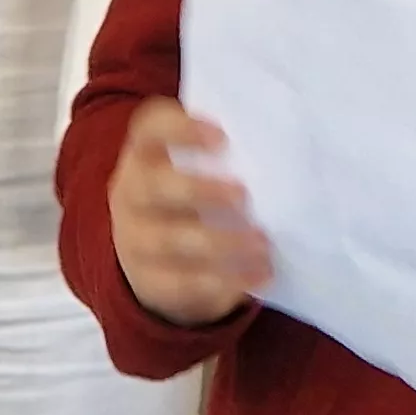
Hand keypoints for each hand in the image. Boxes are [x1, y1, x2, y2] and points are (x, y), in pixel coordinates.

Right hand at [108, 99, 272, 326]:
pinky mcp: (149, 282)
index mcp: (144, 154)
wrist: (152, 256)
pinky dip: (222, 281)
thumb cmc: (190, 198)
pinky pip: (180, 284)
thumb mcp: (194, 170)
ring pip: (168, 240)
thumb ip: (224, 158)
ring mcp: (134, 240)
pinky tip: (258, 275)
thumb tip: (284, 154)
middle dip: (198, 190)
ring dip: (220, 242)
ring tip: (262, 243)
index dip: (181, 129)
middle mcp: (132, 194)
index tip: (222, 137)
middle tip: (243, 195)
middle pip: (154, 186)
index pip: (150, 129)